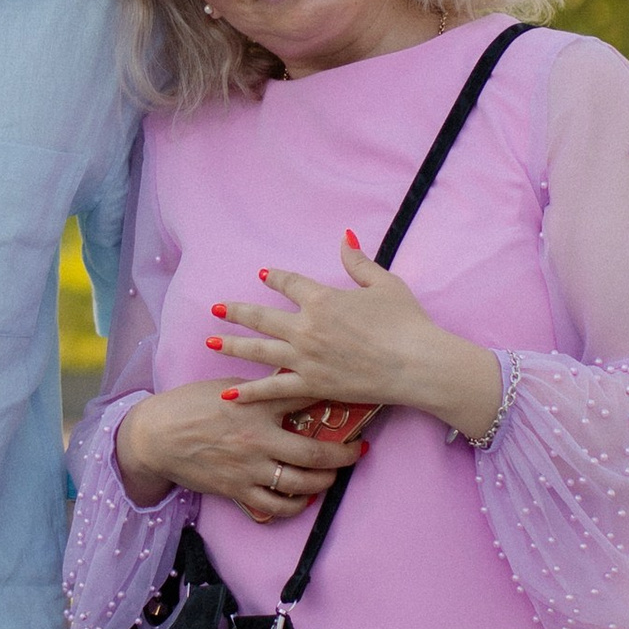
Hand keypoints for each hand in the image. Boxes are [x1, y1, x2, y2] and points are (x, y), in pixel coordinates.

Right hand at [117, 381, 361, 527]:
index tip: (356, 400)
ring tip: (333, 475)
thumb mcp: (228, 386)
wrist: (156, 436)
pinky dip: (295, 505)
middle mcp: (257, 439)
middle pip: (314, 452)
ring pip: (301, 484)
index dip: (335, 399)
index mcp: (255, 406)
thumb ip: (261, 390)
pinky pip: (276, 506)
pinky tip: (303, 498)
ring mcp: (248, 468)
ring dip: (325, 482)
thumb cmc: (190, 405)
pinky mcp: (237, 490)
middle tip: (358, 452)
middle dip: (344, 454)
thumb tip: (293, 384)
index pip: (305, 399)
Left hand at [212, 238, 504, 443]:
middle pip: (261, 317)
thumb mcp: (384, 283)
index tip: (263, 275)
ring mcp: (305, 358)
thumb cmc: (406, 322)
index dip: (275, 278)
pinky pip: (273, 388)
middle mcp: (306, 327)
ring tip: (210, 342)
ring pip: (259, 350)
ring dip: (232, 345)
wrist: (417, 364)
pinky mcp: (312, 385)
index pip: (289, 283)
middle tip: (216, 308)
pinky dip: (250, 391)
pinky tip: (229, 393)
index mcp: (322, 299)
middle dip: (237, 312)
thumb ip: (358, 262)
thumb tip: (344, 236)